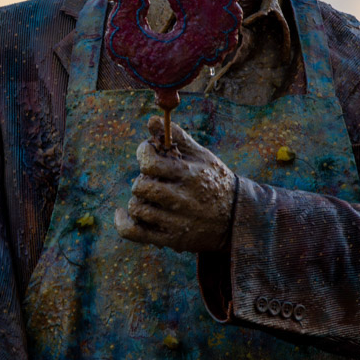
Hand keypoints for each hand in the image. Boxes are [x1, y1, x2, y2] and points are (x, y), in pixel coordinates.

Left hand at [115, 116, 235, 251]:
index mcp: (190, 175)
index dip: (143, 152)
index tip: (148, 151)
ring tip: (150, 196)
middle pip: (141, 185)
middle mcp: (183, 200)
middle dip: (143, 178)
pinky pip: (134, 232)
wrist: (237, 219)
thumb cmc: (215, 181)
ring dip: (139, 198)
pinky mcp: (170, 239)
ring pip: (137, 207)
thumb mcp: (203, 156)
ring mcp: (176, 221)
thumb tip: (152, 120)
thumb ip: (177, 138)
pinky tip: (123, 213)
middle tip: (154, 178)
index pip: (151, 163)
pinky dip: (123, 221)